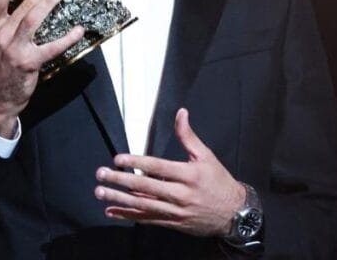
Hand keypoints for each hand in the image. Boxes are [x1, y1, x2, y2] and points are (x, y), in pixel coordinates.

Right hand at [0, 0, 83, 137]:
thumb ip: (8, 23)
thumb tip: (32, 1)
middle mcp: (1, 35)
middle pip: (23, 6)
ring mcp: (14, 49)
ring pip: (33, 19)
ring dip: (50, 3)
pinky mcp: (28, 62)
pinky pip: (51, 47)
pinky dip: (67, 38)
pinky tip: (78, 30)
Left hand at [93, 108, 244, 236]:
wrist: (235, 214)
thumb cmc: (219, 182)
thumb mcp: (207, 156)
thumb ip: (188, 136)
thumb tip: (181, 113)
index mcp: (188, 175)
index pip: (157, 167)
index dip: (136, 163)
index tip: (119, 159)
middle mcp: (181, 194)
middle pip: (145, 187)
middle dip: (120, 181)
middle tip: (102, 175)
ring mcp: (176, 211)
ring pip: (143, 205)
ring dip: (119, 200)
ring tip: (101, 193)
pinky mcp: (173, 223)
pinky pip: (148, 219)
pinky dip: (129, 216)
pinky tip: (113, 212)